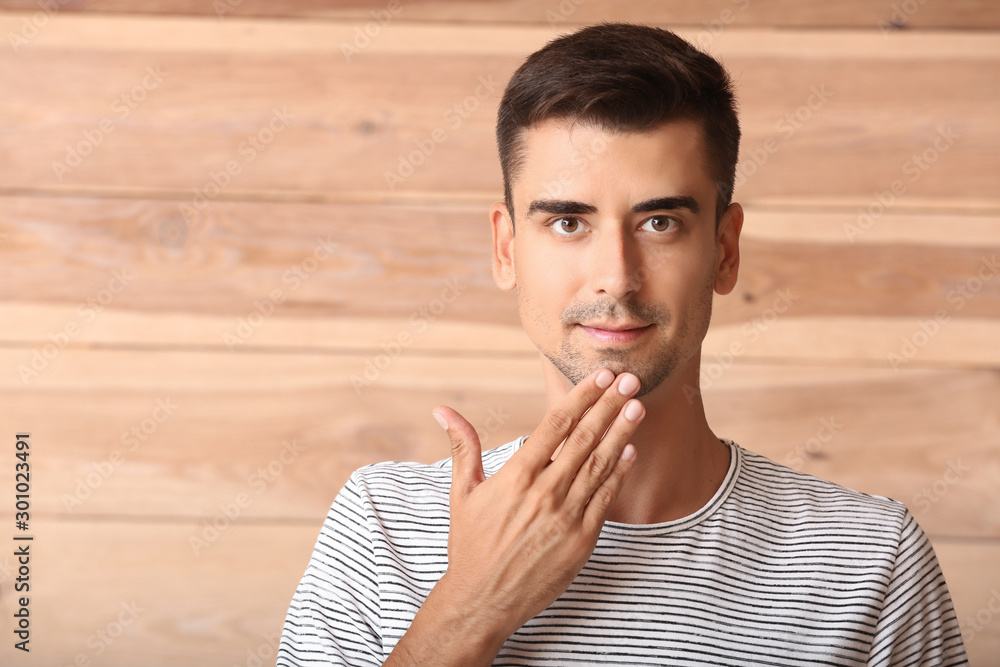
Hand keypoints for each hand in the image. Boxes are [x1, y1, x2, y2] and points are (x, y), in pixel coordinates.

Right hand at [387, 368, 642, 664]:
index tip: (600, 377)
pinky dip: (618, 473)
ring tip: (637, 406)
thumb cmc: (471, 544)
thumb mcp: (462, 492)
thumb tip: (442, 410)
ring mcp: (566, 517)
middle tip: (630, 380)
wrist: (483, 599)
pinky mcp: (582, 541)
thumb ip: (462, 446)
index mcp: (516, 476)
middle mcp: (544, 493)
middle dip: (609, 406)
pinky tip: (629, 451)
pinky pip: (605, 499)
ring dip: (621, 433)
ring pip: (599, 465)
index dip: (582, 397)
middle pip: (584, 439)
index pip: (556, 425)